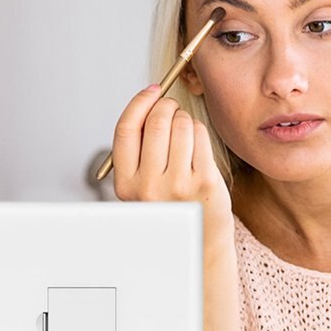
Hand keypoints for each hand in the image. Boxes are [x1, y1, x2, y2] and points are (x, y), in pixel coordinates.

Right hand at [110, 85, 232, 231]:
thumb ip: (140, 149)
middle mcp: (148, 187)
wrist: (199, 240)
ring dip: (185, 118)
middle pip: (156, 123)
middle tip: (172, 108)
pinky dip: (199, 131)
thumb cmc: (172, 205)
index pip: (126, 129)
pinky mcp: (205, 182)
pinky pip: (201, 137)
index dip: (140, 102)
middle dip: (167, 106)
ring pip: (181, 126)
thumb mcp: (143, 184)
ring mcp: (178, 185)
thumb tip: (151, 100)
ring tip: (185, 130)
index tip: (152, 91)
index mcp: (126, 184)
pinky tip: (197, 142)